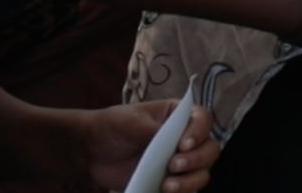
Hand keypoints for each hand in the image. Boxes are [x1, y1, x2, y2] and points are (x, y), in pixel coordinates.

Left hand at [79, 101, 218, 192]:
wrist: (91, 151)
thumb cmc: (113, 126)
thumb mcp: (131, 121)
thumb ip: (153, 129)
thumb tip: (171, 140)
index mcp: (179, 117)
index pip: (204, 120)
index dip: (199, 132)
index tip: (184, 144)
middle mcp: (185, 138)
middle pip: (210, 149)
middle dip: (196, 159)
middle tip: (173, 165)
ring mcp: (179, 161)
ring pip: (202, 172)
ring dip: (190, 181)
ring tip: (167, 186)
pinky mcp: (170, 181)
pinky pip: (186, 190)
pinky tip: (164, 192)